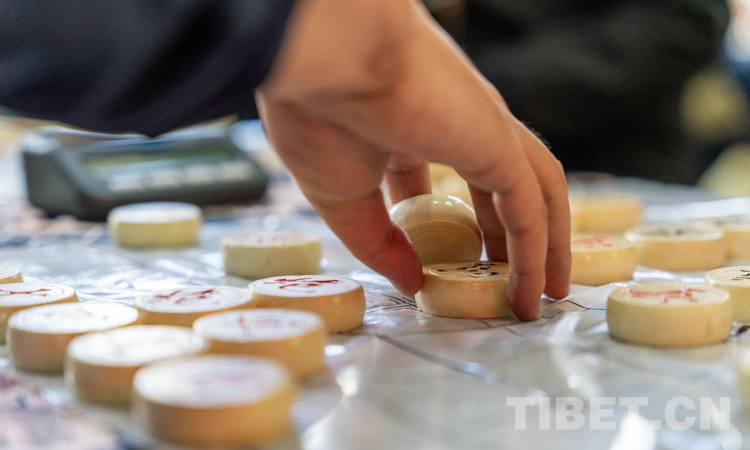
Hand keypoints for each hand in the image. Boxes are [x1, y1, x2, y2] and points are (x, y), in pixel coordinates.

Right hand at [256, 0, 569, 319]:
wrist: (328, 59)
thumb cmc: (319, 114)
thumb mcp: (342, 198)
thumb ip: (377, 241)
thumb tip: (408, 282)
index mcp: (405, 127)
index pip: (428, 178)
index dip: (439, 224)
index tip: (436, 266)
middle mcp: (454, 126)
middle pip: (498, 188)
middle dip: (507, 238)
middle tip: (511, 283)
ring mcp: (484, 132)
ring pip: (534, 194)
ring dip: (544, 246)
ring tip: (543, 294)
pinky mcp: (500, 145)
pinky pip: (531, 209)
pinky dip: (537, 254)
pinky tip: (530, 292)